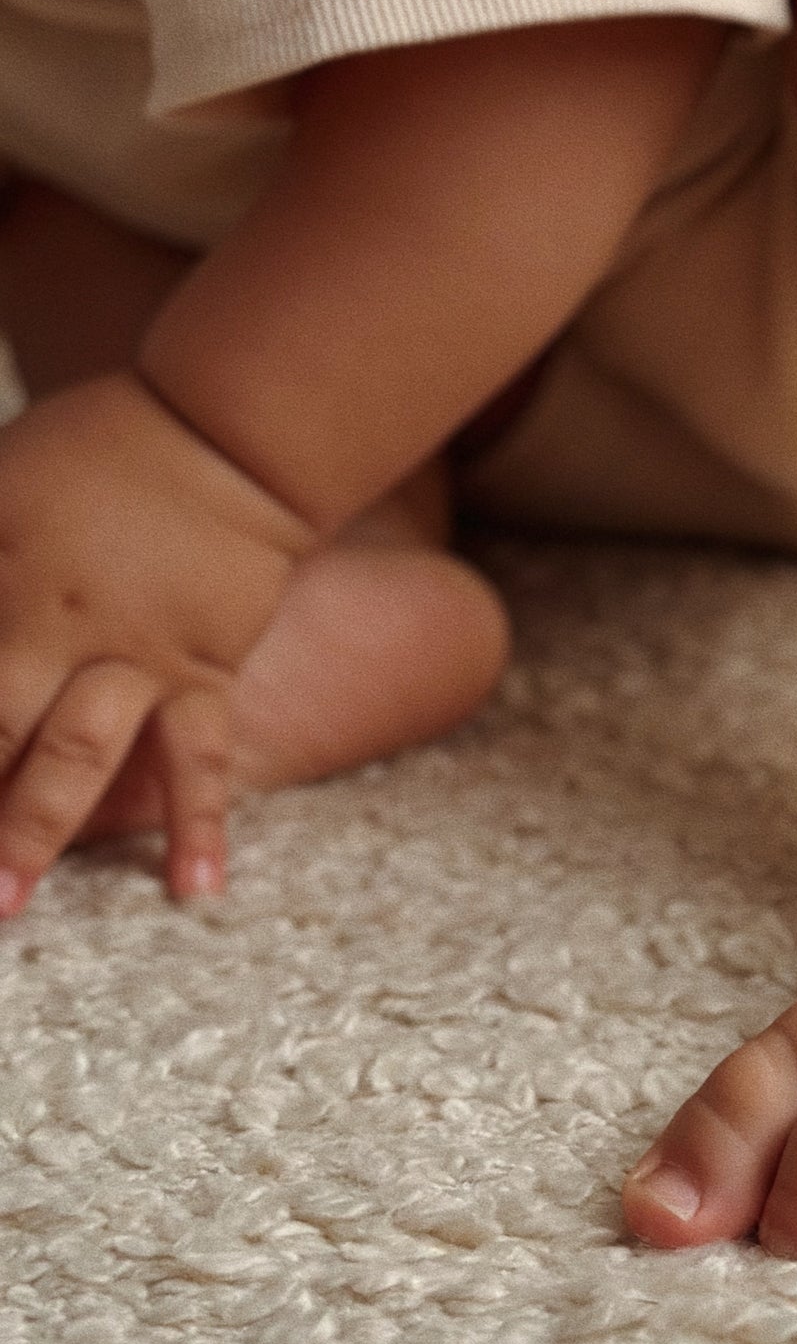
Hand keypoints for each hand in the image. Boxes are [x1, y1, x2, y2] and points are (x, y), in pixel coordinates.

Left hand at [0, 373, 316, 911]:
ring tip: (3, 906)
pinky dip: (200, 824)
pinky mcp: (201, 673)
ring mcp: (134, 658)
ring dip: (33, 830)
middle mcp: (54, 625)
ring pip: (76, 755)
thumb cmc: (95, 451)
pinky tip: (195, 891)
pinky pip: (203, 757)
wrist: (227, 437)